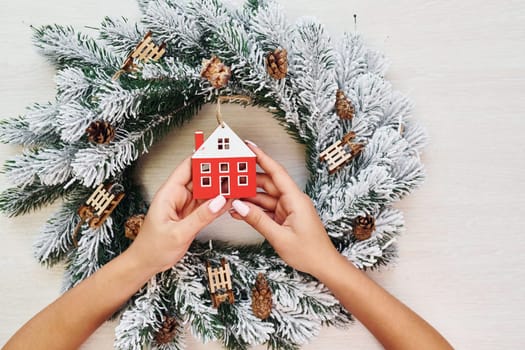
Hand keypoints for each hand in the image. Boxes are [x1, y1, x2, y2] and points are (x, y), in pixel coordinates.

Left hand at [127, 156, 230, 274]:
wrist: (147, 264)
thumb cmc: (152, 248)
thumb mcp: (178, 233)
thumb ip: (200, 217)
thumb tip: (218, 201)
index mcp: (169, 194)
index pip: (187, 167)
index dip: (202, 157)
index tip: (218, 150)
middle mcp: (178, 196)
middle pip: (200, 177)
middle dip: (217, 170)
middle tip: (234, 166)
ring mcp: (186, 206)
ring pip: (207, 191)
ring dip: (221, 186)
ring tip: (237, 180)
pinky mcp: (192, 215)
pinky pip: (209, 205)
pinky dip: (220, 202)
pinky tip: (231, 198)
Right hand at [230, 142, 338, 276]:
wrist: (323, 266)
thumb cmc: (309, 252)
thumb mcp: (279, 237)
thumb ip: (257, 220)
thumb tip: (239, 206)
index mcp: (295, 199)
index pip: (276, 172)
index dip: (262, 157)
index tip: (249, 147)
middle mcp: (292, 201)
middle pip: (267, 184)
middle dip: (249, 179)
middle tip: (231, 175)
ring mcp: (288, 209)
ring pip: (264, 197)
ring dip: (248, 198)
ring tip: (229, 196)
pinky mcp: (285, 218)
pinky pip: (266, 210)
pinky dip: (253, 211)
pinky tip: (239, 212)